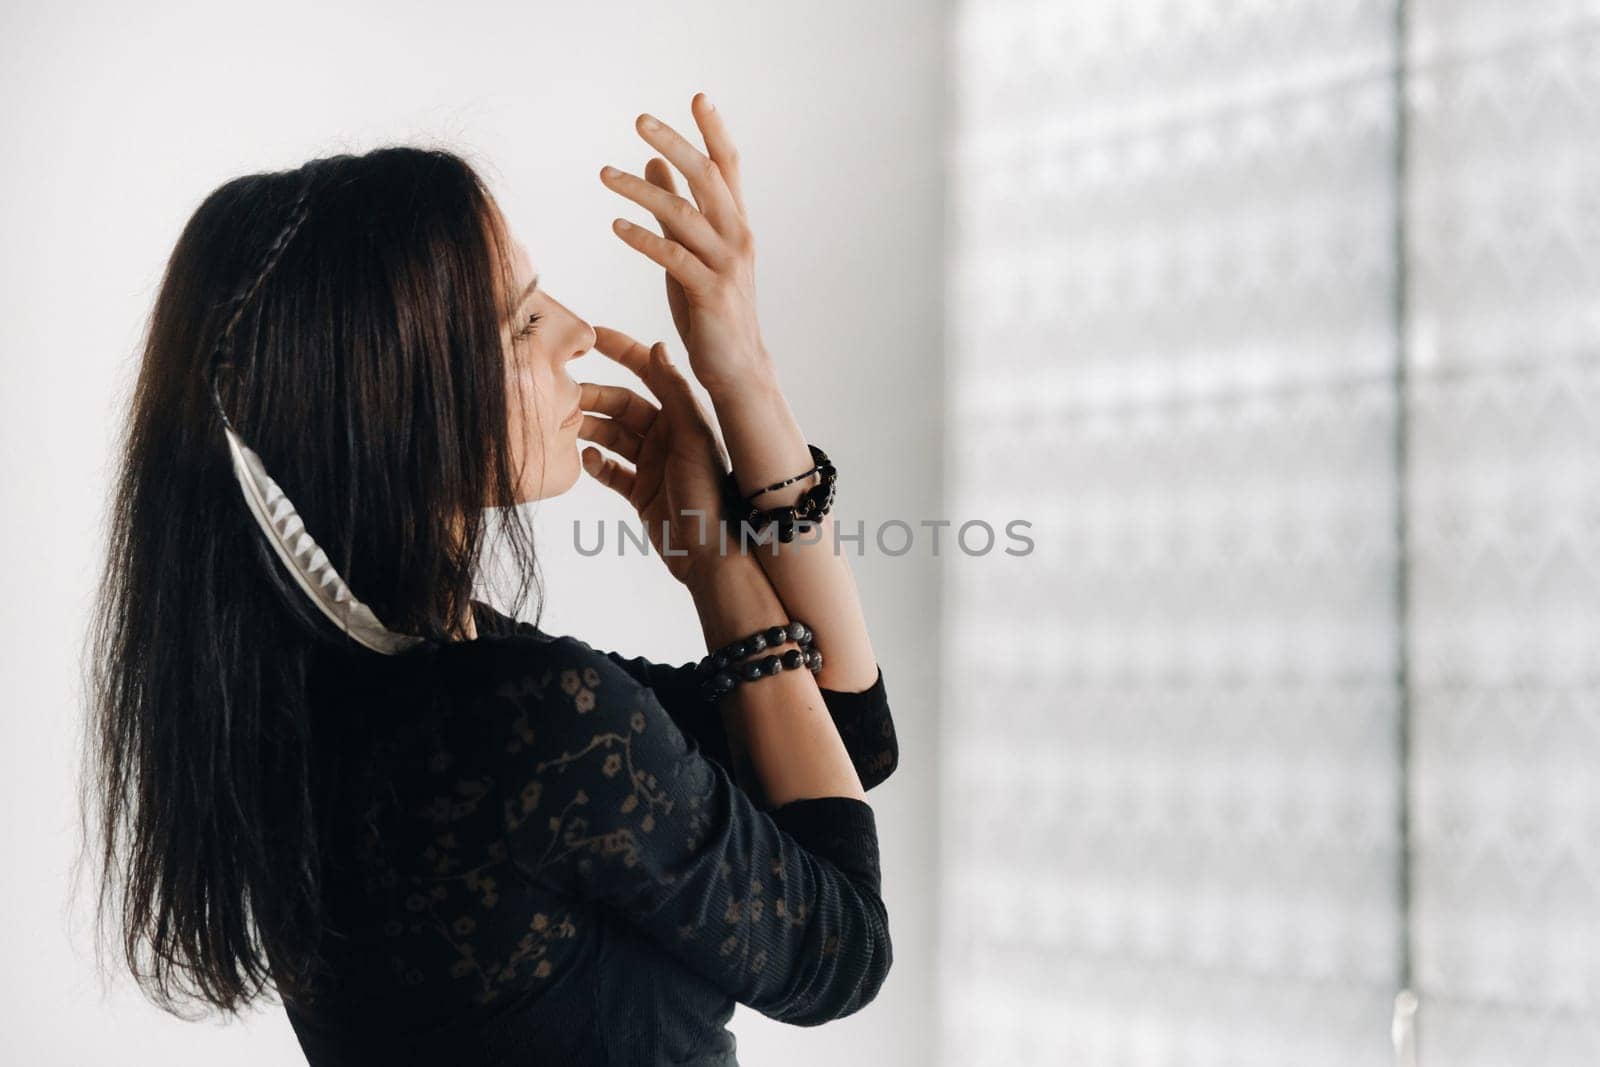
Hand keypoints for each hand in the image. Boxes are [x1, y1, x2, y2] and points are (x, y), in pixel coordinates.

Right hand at [578, 326, 732, 586]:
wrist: (712, 554)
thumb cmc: (711, 494)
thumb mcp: (693, 435)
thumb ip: (675, 391)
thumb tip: (656, 346)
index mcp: (683, 416)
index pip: (648, 372)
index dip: (622, 352)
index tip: (590, 337)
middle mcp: (667, 436)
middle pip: (622, 406)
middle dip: (594, 398)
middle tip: (562, 396)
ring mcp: (652, 464)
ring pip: (612, 437)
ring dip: (589, 430)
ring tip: (564, 427)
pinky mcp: (640, 493)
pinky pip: (611, 471)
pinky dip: (596, 465)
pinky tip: (585, 461)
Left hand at [600, 93, 768, 396]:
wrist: (737, 367)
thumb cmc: (711, 309)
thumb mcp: (690, 251)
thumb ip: (675, 207)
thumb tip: (655, 162)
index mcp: (735, 225)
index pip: (727, 168)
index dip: (714, 132)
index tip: (698, 97)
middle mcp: (737, 238)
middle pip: (707, 178)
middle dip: (675, 144)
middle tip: (640, 120)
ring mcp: (726, 265)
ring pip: (685, 214)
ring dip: (642, 190)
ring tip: (605, 174)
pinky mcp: (710, 293)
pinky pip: (674, 257)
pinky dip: (644, 238)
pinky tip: (617, 224)